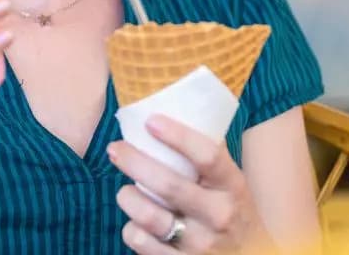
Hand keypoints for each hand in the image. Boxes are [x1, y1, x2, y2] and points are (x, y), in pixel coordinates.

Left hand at [108, 115, 276, 253]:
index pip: (207, 156)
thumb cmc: (231, 210)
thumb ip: (208, 153)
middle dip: (134, 162)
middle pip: (169, 185)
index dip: (178, 136)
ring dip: (128, 198)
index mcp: (233, 186)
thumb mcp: (231, 182)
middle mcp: (219, 216)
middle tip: (115, 149)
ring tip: (125, 191)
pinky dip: (131, 230)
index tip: (151, 121)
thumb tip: (175, 109)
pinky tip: (136, 223)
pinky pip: (141, 243)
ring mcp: (201, 245)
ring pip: (149, 216)